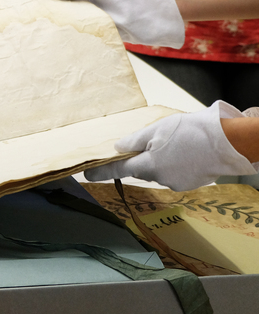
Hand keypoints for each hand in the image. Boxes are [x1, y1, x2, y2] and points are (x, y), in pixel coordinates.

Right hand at [47, 0, 184, 47]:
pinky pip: (86, 43)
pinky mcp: (101, 39)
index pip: (60, 0)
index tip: (34, 10)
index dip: (48, 4)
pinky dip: (78, 46)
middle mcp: (87, 10)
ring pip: (73, 32)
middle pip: (64, 18)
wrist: (154, 9)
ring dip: (64, 36)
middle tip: (37, 28)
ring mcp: (94, 25)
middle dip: (53, 22)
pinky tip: (67, 49)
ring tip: (48, 41)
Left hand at [85, 101, 258, 190]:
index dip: (100, 171)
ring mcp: (175, 183)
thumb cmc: (192, 131)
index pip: (117, 169)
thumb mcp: (157, 130)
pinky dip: (175, 164)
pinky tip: (186, 152)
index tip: (86, 174)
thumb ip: (134, 141)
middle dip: (141, 157)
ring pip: (158, 171)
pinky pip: (173, 173)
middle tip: (155, 141)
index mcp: (148, 164)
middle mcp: (159, 178)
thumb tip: (118, 148)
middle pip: (140, 168)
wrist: (227, 142)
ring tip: (177, 143)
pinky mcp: (189, 184)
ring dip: (161, 159)